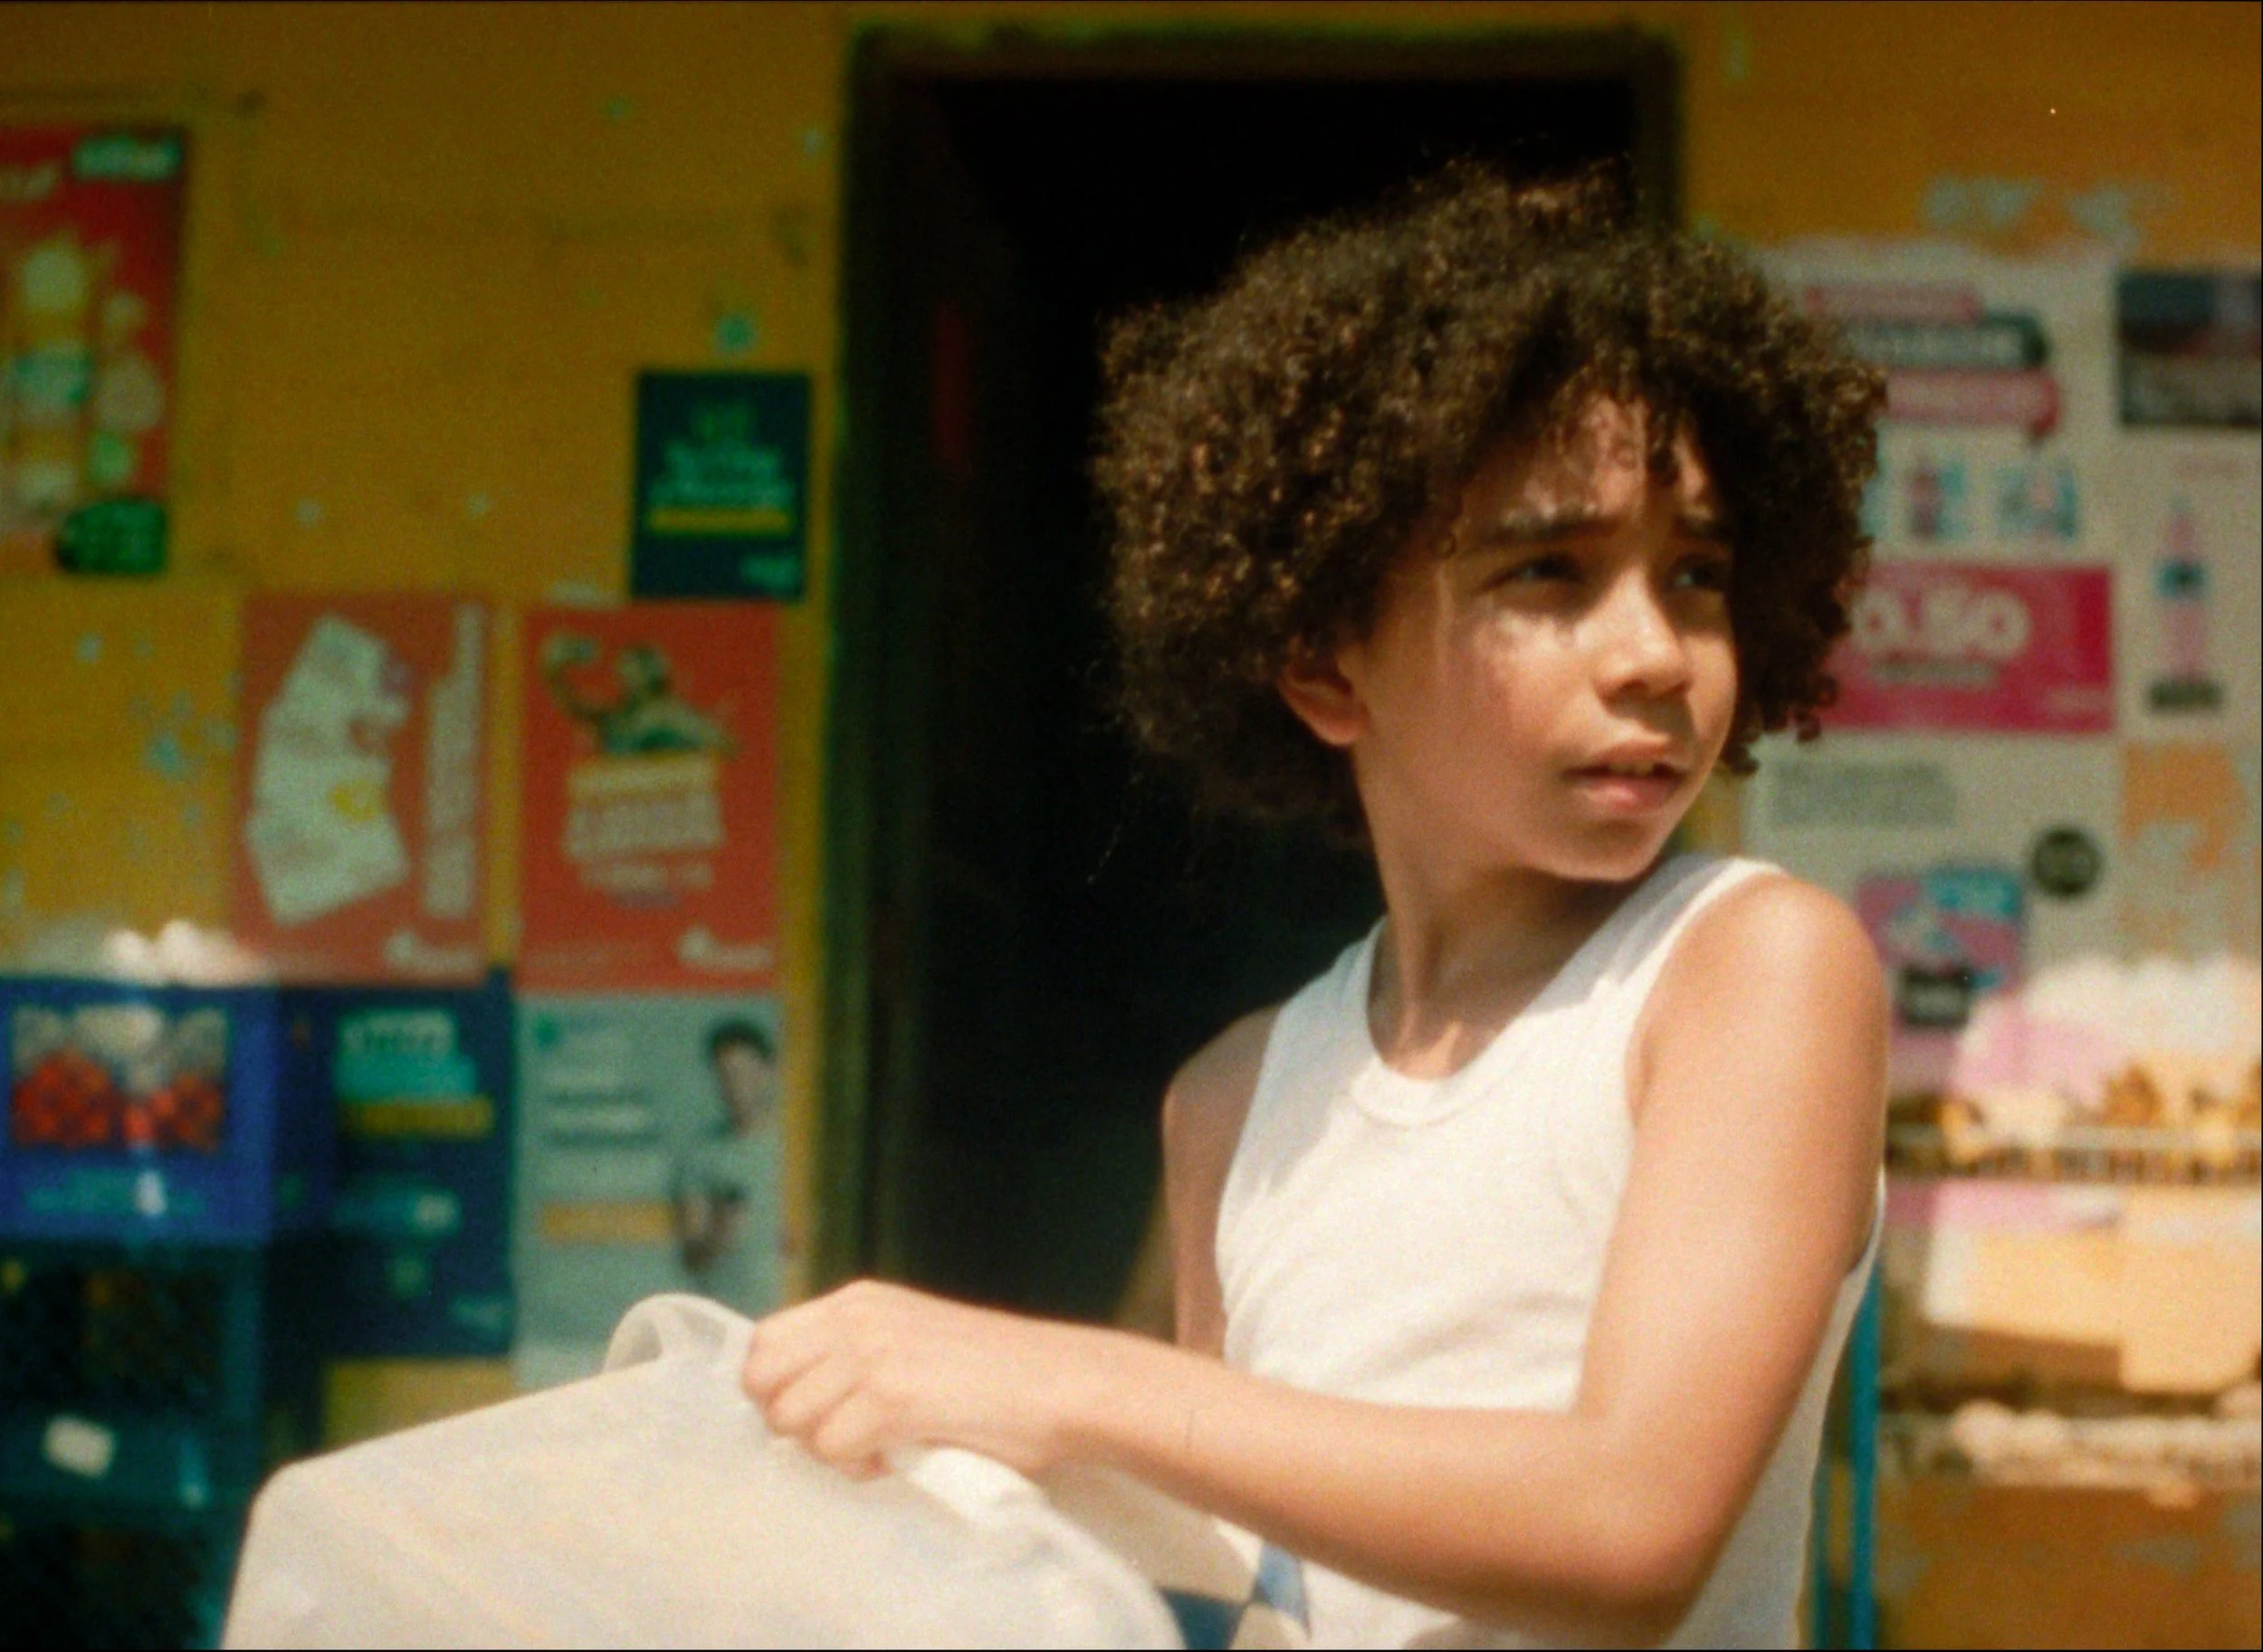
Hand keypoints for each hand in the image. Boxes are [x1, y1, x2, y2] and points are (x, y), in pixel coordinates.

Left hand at [741, 1280, 1098, 1480]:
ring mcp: (871, 1354)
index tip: (817, 1416)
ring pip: (790, 1420)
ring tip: (877, 1449)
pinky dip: (859, 1468)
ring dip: (826, 1450)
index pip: (764, 1342)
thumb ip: (859, 1352)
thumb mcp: (913, 1338)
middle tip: (841, 1438)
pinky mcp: (891, 1396)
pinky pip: (831, 1449)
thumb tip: (802, 1400)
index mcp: (859, 1300)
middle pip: (762, 1381)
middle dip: (790, 1422)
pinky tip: (897, 1459)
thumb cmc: (997, 1376)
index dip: (777, 1390)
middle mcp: (856, 1318)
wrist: (1063, 1383)